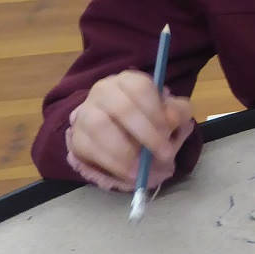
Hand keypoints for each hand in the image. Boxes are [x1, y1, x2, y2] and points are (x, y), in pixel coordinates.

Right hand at [69, 70, 192, 185]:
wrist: (123, 135)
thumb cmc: (150, 119)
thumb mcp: (171, 113)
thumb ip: (178, 112)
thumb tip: (172, 118)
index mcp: (128, 81)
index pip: (140, 88)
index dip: (156, 111)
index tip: (168, 132)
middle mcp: (103, 91)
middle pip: (121, 108)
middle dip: (146, 133)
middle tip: (164, 153)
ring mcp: (86, 112)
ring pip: (100, 127)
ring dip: (125, 151)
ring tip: (143, 167)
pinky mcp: (77, 135)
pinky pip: (89, 148)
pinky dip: (111, 163)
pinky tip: (129, 172)